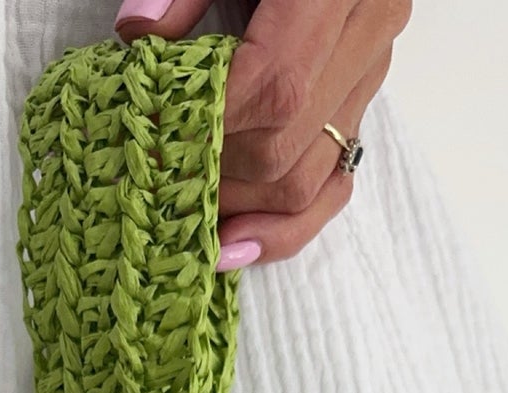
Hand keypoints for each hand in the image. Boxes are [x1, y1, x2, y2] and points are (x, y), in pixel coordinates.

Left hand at [114, 0, 411, 265]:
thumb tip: (138, 35)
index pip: (276, 87)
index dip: (210, 126)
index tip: (152, 139)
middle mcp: (369, 33)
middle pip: (285, 144)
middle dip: (214, 172)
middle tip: (152, 179)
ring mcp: (369, 73)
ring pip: (308, 178)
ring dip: (240, 208)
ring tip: (181, 218)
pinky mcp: (360, 100)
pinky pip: (334, 184)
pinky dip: (285, 226)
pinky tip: (234, 245)